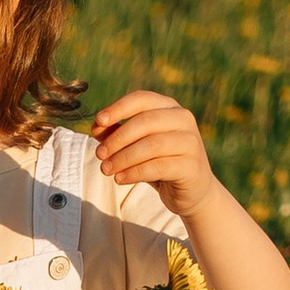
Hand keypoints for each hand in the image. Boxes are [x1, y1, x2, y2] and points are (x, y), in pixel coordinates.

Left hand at [93, 87, 217, 218]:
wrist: (193, 190)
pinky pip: (158, 166)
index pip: (142, 99)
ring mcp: (190, 141)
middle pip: (145, 121)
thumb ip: (119, 134)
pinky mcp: (191, 166)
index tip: (98, 121)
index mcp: (169, 107)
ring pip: (152, 144)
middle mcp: (183, 119)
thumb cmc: (161, 163)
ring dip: (123, 157)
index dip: (119, 108)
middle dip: (118, 138)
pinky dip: (135, 172)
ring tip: (106, 169)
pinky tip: (120, 178)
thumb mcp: (138, 146)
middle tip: (99, 154)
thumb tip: (96, 127)